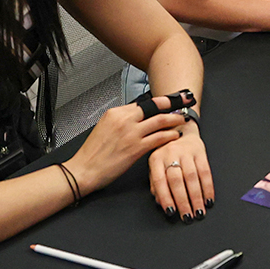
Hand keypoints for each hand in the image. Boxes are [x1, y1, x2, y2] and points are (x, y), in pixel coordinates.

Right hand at [64, 94, 188, 195]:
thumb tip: (138, 116)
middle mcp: (124, 119)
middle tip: (185, 100)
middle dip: (172, 102)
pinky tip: (175, 135)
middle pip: (154, 106)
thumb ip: (122, 120)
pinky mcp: (136, 148)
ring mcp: (131, 133)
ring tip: (183, 118)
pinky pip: (158, 138)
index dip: (160, 100)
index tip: (171, 98)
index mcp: (115, 113)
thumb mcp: (105, 127)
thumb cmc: (93, 153)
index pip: (142, 102)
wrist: (84, 170)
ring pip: (160, 120)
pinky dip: (169, 135)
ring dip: (174, 118)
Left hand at [147, 122, 213, 222]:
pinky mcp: (200, 151)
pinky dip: (208, 187)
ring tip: (199, 211)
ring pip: (192, 177)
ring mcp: (186, 151)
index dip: (166, 197)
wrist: (180, 127)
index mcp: (156, 158)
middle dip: (183, 201)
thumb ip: (156, 184)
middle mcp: (170, 153)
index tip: (171, 212)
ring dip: (196, 197)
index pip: (160, 181)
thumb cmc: (166, 151)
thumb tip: (161, 202)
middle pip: (177, 180)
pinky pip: (206, 171)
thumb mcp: (155, 164)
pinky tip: (209, 199)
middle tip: (187, 216)